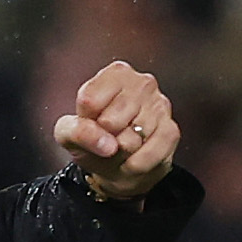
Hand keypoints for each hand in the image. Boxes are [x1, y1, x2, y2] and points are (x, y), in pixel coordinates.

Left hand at [55, 62, 178, 203]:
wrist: (120, 167)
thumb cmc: (95, 141)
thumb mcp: (70, 133)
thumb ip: (76, 131)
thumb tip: (105, 142)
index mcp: (115, 74)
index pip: (89, 101)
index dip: (85, 122)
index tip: (90, 123)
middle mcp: (142, 83)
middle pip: (110, 121)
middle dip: (103, 140)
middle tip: (107, 139)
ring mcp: (160, 105)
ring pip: (131, 139)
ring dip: (120, 154)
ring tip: (121, 148)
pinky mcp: (171, 130)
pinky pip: (149, 154)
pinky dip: (135, 165)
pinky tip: (132, 160)